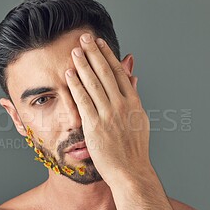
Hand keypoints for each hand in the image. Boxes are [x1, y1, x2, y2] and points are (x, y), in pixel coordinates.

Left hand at [65, 33, 153, 186]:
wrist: (131, 171)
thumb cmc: (134, 148)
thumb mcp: (139, 119)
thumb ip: (133, 96)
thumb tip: (133, 77)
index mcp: (133, 102)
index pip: (119, 72)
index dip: (108, 56)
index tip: (100, 43)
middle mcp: (122, 105)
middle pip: (106, 73)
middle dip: (94, 53)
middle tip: (84, 38)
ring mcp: (109, 115)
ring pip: (94, 83)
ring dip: (83, 64)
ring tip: (75, 50)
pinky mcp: (95, 126)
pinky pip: (83, 101)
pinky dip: (76, 85)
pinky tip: (70, 73)